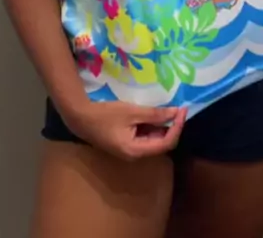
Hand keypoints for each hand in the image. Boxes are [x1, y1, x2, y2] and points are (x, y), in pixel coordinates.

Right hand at [63, 98, 186, 160]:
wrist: (80, 118)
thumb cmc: (105, 115)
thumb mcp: (131, 112)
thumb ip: (154, 114)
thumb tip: (175, 113)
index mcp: (137, 150)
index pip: (166, 143)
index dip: (177, 127)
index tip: (182, 110)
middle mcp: (135, 155)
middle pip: (160, 143)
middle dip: (171, 126)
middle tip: (177, 108)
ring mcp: (130, 150)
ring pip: (152, 140)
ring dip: (161, 126)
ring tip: (168, 108)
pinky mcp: (125, 143)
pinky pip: (144, 137)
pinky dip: (151, 126)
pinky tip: (153, 113)